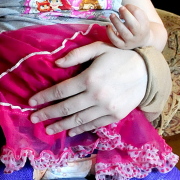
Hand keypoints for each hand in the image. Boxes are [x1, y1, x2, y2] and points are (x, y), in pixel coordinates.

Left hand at [28, 41, 147, 134]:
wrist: (148, 72)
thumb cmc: (120, 57)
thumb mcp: (99, 48)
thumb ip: (76, 55)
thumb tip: (56, 63)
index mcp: (89, 79)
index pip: (60, 91)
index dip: (43, 97)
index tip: (31, 102)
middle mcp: (95, 96)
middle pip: (65, 108)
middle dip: (47, 114)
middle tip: (33, 119)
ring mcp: (106, 109)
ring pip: (78, 120)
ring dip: (60, 126)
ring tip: (47, 130)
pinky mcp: (114, 116)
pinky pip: (93, 125)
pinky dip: (80, 129)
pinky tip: (69, 131)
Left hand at [107, 4, 151, 47]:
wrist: (142, 40)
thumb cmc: (139, 25)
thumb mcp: (141, 17)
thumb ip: (133, 11)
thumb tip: (121, 9)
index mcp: (144, 24)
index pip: (138, 14)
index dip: (130, 8)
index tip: (123, 7)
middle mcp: (138, 34)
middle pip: (132, 24)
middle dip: (126, 15)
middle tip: (119, 8)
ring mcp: (130, 41)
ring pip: (123, 32)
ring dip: (116, 23)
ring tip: (112, 15)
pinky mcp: (123, 46)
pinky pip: (115, 40)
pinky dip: (110, 33)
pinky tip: (108, 26)